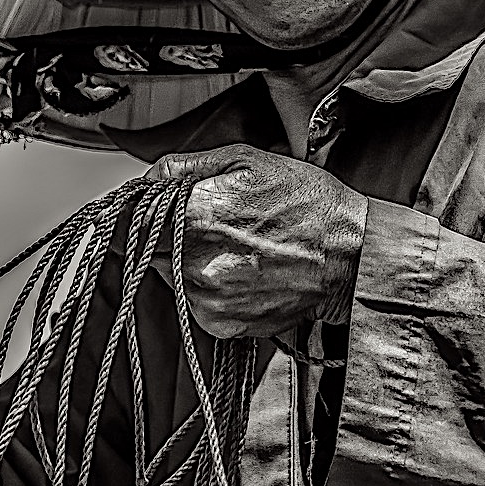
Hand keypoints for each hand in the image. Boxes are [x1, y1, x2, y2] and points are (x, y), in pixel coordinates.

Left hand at [143, 144, 368, 340]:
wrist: (353, 259)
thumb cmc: (307, 205)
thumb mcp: (248, 161)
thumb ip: (187, 167)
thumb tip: (150, 177)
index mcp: (197, 215)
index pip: (130, 220)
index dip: (136, 212)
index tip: (146, 209)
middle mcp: (195, 263)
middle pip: (146, 249)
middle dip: (165, 235)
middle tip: (207, 224)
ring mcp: (207, 299)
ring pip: (169, 276)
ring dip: (186, 261)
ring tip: (233, 246)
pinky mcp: (220, 324)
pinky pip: (194, 302)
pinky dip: (208, 287)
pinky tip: (242, 270)